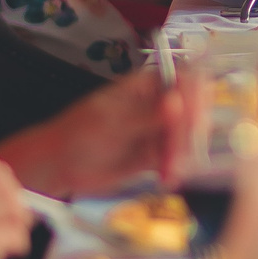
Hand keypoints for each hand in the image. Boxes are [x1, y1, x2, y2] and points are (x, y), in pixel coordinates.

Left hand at [0, 69, 186, 195]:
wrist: (61, 167)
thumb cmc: (79, 134)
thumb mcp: (113, 121)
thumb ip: (148, 114)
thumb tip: (178, 102)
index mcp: (148, 85)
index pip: (185, 80)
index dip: (196, 95)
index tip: (195, 117)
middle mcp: (159, 105)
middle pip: (193, 110)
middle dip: (189, 132)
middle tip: (178, 150)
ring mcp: (160, 130)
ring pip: (187, 137)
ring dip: (182, 155)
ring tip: (168, 171)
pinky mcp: (158, 154)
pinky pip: (178, 158)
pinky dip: (176, 168)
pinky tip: (166, 177)